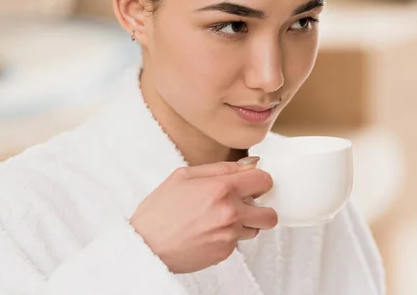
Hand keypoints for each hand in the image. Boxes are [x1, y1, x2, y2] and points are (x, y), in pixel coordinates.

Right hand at [129, 159, 277, 273]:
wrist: (146, 246)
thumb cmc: (160, 209)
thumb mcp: (184, 176)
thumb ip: (220, 169)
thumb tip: (248, 164)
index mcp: (221, 188)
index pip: (264, 180)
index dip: (259, 180)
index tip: (252, 183)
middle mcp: (230, 213)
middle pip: (270, 213)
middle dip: (261, 207)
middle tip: (246, 203)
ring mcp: (229, 235)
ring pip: (256, 229)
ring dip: (245, 222)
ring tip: (221, 218)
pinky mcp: (224, 253)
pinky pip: (238, 242)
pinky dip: (229, 236)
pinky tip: (209, 231)